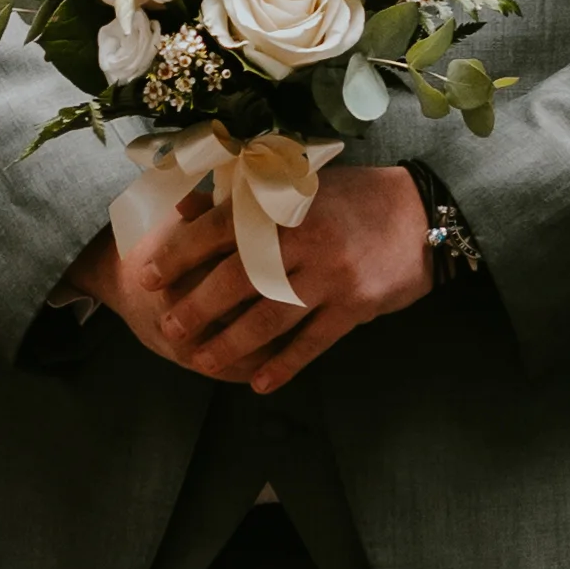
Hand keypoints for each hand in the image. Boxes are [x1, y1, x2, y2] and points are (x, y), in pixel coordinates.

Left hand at [71, 164, 431, 397]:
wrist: (422, 213)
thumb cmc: (350, 198)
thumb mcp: (298, 184)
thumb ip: (244, 196)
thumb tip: (185, 207)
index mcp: (285, 203)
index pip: (220, 228)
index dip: (179, 253)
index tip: (147, 275)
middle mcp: (305, 238)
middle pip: (238, 278)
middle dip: (197, 306)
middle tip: (169, 326)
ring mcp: (332, 275)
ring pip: (271, 317)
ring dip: (232, 343)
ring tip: (201, 361)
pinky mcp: (357, 305)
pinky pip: (314, 342)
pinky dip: (285, 365)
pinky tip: (259, 384)